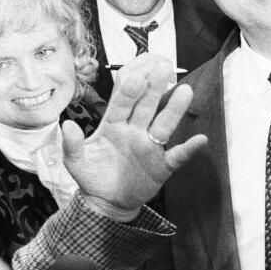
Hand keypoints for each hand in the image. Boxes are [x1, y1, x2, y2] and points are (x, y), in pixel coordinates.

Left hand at [62, 54, 206, 219]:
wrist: (107, 202)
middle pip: (147, 106)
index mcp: (113, 125)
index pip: (122, 102)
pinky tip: (201, 140)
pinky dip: (190, 149)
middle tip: (164, 68)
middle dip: (155, 87)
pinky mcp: (163, 166)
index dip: (129, 90)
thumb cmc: (92, 177)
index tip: (136, 76)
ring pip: (164, 124)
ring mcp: (150, 147)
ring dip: (175, 109)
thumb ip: (72, 144)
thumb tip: (69, 125)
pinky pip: (178, 156)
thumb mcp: (76, 162)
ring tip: (186, 91)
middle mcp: (135, 131)